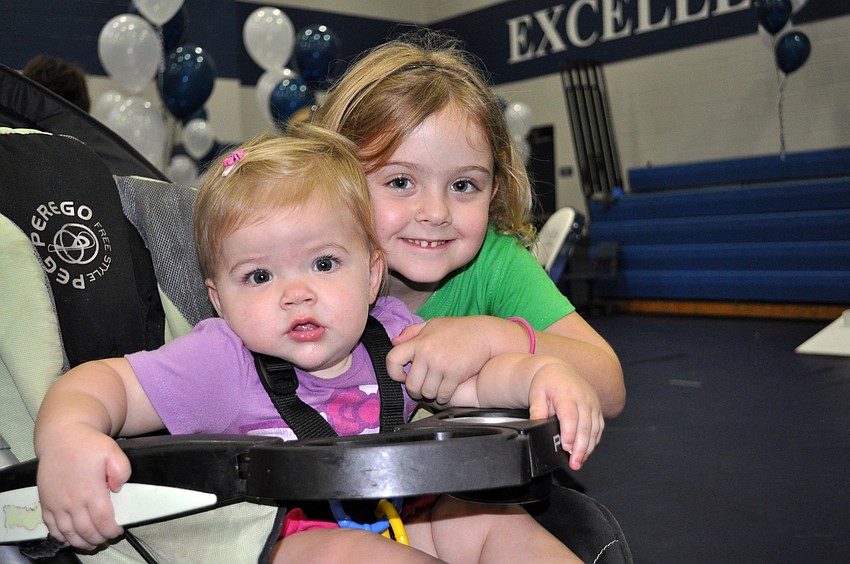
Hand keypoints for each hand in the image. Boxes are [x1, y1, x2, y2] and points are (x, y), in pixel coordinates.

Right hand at [37, 425, 130, 549]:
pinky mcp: (46, 501)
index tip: (117, 531)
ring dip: (80, 541)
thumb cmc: (88, 443)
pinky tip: (69, 537)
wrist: (62, 436)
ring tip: (90, 543)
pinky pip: (51, 526)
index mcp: (90, 490)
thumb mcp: (114, 451)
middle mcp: (72, 501)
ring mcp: (56, 503)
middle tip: (105, 538)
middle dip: (97, 538)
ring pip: (67, 533)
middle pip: (86, 531)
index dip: (111, 530)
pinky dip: (60, 536)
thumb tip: (117, 488)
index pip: (103, 521)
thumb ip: (122, 471)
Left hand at [386, 317, 495, 403]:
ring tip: (436, 388)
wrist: (485, 333)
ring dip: (431, 394)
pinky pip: (443, 395)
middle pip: (411, 384)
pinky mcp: (456, 374)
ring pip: (427, 393)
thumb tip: (393, 342)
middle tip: (423, 387)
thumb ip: (412, 332)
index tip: (403, 376)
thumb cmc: (459, 329)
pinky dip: (444, 397)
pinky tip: (447, 390)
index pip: (392, 360)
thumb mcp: (433, 324)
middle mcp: (427, 353)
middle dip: (416, 390)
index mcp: (419, 341)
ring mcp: (441, 364)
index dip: (394, 372)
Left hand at [527, 363, 603, 470]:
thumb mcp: (536, 395)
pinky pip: (598, 427)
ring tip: (579, 462)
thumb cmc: (546, 383)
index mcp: (566, 394)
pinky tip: (585, 452)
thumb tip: (535, 425)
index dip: (570, 433)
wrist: (558, 372)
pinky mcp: (597, 409)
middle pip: (585, 426)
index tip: (566, 447)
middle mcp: (583, 398)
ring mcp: (592, 404)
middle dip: (580, 447)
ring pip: (594, 429)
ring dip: (588, 447)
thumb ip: (537, 411)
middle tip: (574, 463)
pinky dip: (593, 441)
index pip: (570, 416)